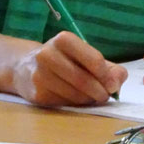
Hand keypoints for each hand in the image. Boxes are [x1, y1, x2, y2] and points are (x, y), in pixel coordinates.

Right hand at [11, 31, 126, 105]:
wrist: (26, 67)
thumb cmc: (64, 60)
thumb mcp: (85, 55)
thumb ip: (108, 67)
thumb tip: (118, 82)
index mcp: (64, 39)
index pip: (94, 59)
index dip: (107, 75)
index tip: (113, 85)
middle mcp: (48, 54)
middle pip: (84, 79)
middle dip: (100, 91)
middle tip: (105, 96)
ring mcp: (40, 75)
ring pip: (75, 94)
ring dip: (88, 99)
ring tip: (91, 96)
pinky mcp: (36, 94)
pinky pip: (64, 103)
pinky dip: (75, 104)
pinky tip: (75, 98)